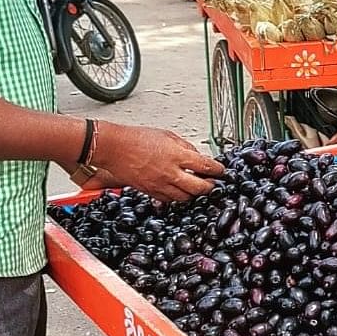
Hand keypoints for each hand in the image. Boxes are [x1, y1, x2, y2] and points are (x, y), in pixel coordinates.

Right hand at [83, 122, 223, 201]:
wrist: (114, 148)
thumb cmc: (137, 138)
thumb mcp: (167, 136)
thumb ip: (185, 147)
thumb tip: (196, 156)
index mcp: (177, 156)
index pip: (206, 166)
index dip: (218, 170)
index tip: (222, 171)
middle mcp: (171, 173)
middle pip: (199, 187)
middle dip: (210, 187)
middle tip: (213, 183)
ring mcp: (160, 185)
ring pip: (185, 197)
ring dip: (194, 193)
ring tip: (197, 187)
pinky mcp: (151, 192)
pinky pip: (170, 199)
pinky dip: (178, 196)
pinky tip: (179, 190)